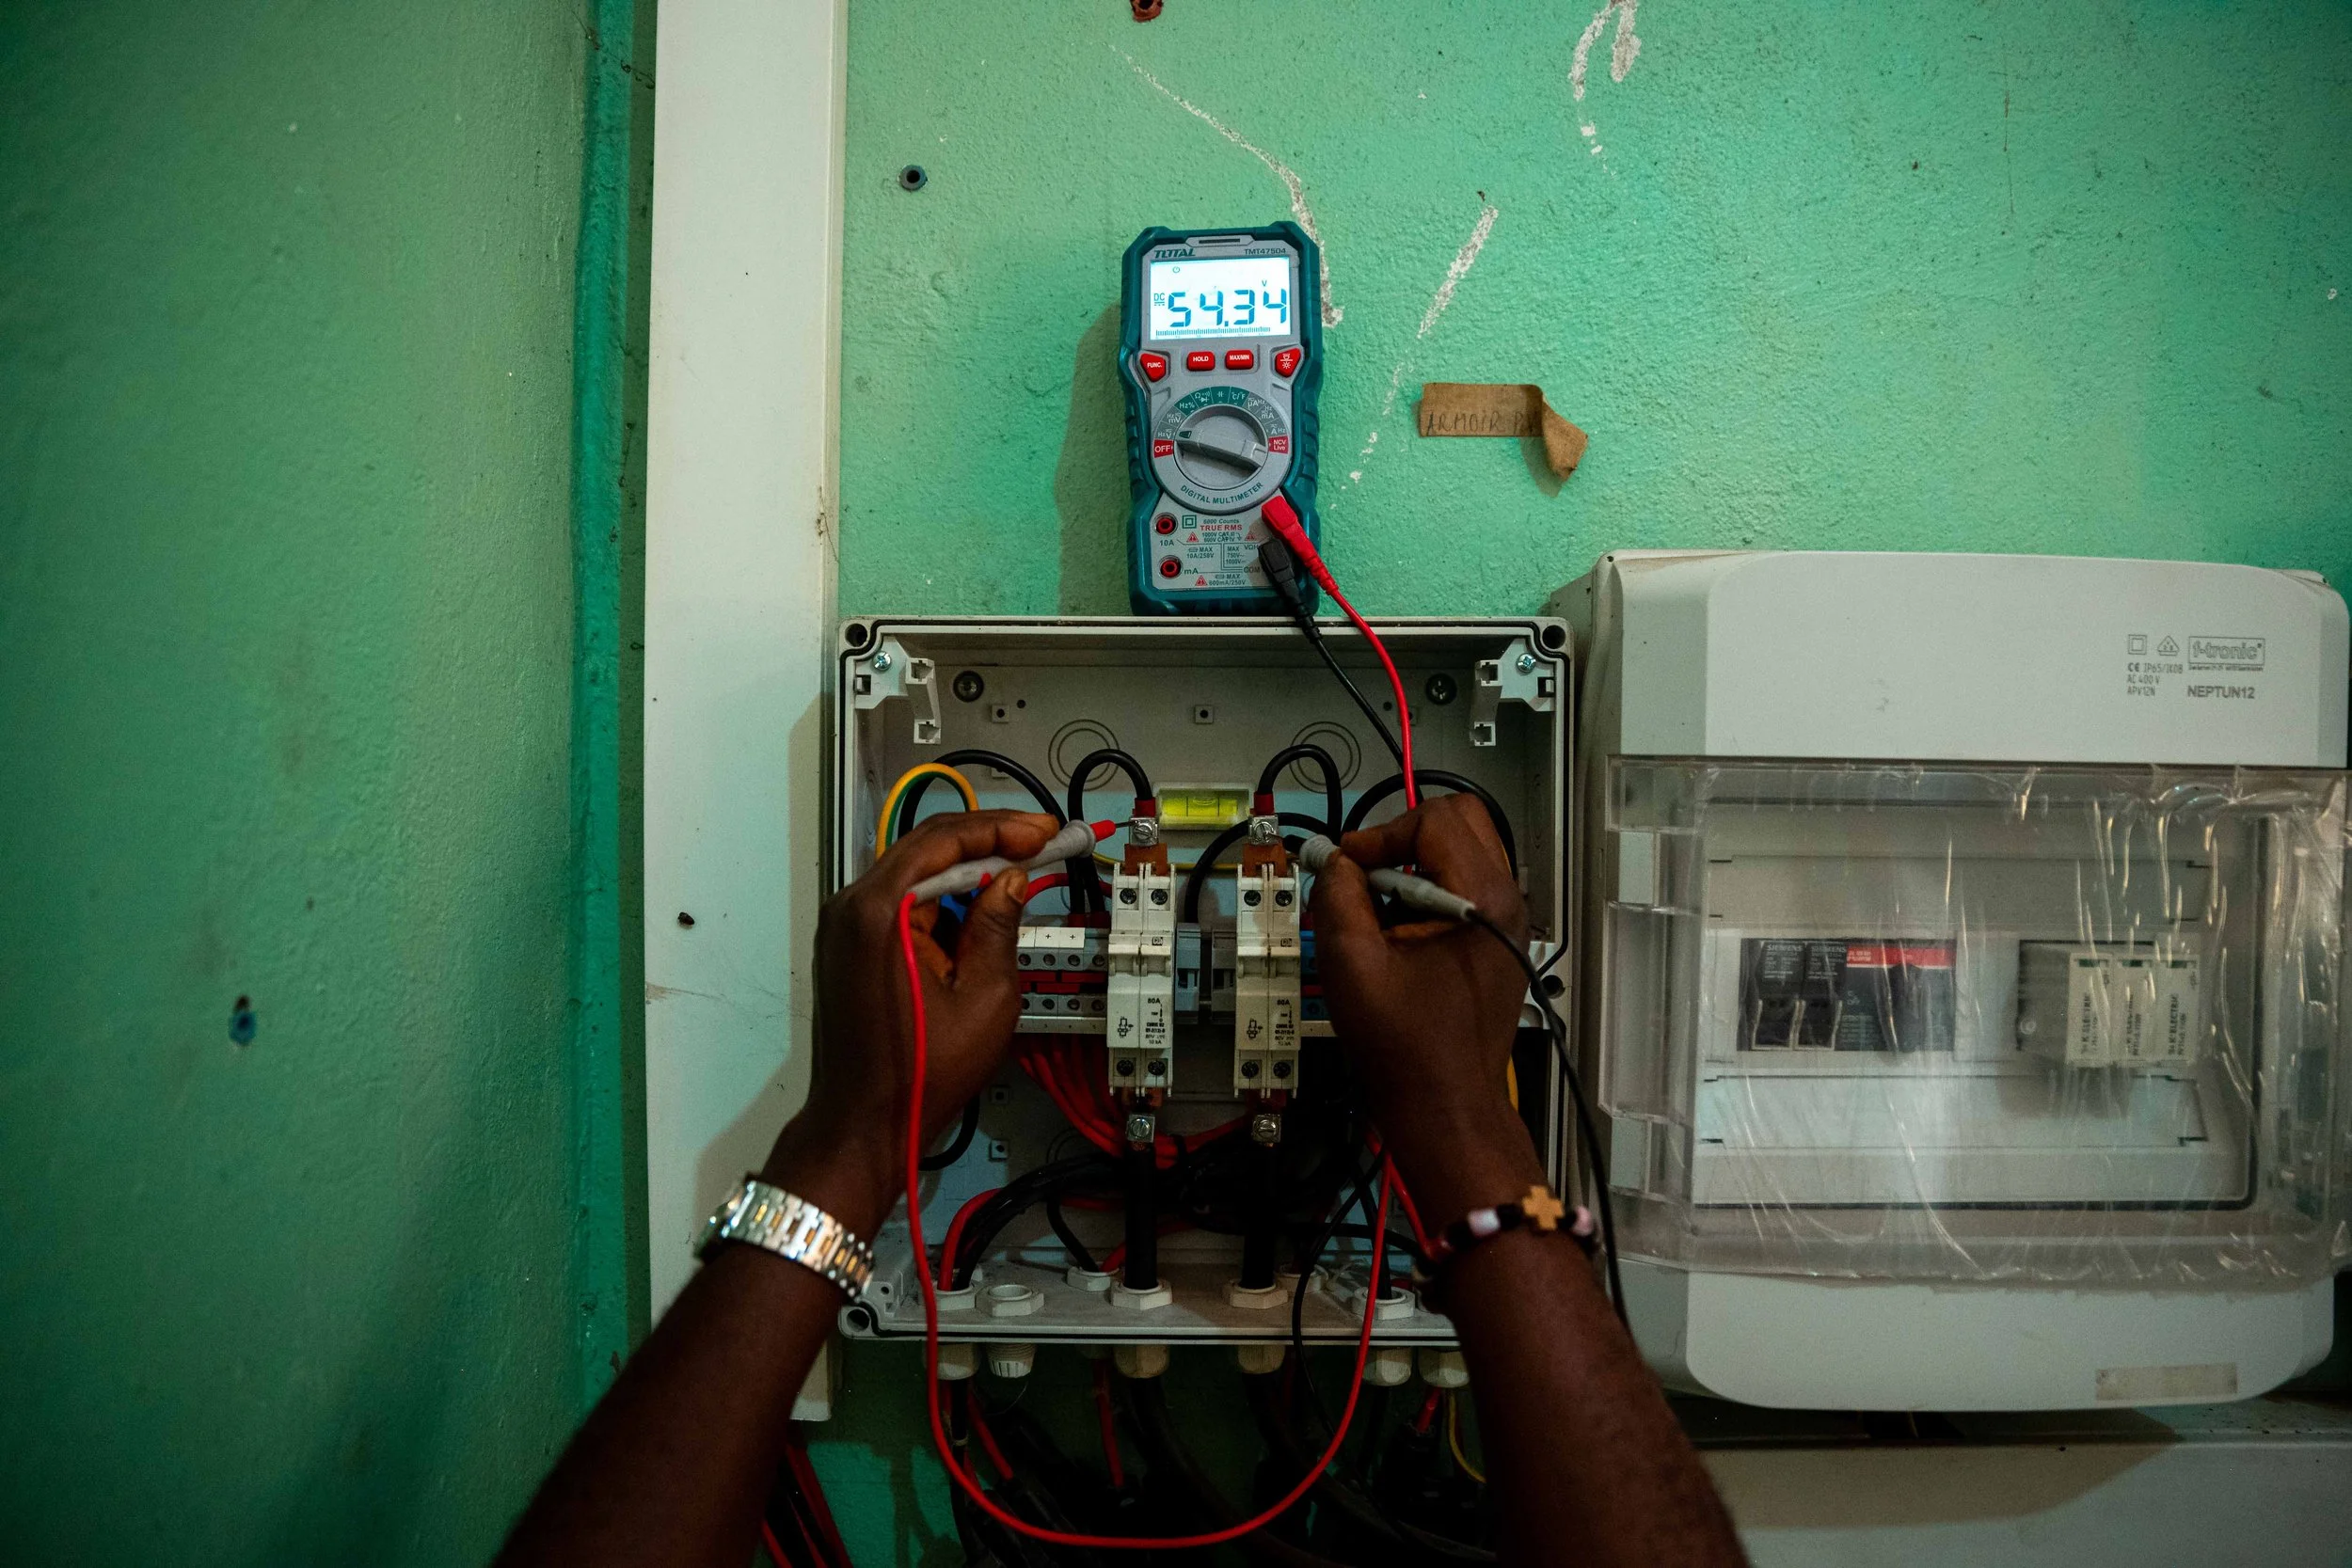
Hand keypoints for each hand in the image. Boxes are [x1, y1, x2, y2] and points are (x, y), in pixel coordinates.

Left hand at [760, 809, 1058, 1229]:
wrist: (863, 1124)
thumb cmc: (923, 1072)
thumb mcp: (984, 997)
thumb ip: (999, 926)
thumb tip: (1012, 880)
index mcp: (879, 911)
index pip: (943, 840)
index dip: (1001, 829)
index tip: (1045, 833)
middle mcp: (851, 906)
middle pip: (925, 847)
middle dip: (987, 843)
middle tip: (1040, 844)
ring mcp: (843, 926)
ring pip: (913, 873)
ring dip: (966, 871)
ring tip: (1019, 875)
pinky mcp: (847, 946)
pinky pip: (900, 903)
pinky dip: (941, 900)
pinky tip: (979, 911)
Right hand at [1308, 793, 1544, 1220]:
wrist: (1447, 1107)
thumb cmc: (1404, 1045)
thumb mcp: (1351, 963)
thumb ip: (1338, 896)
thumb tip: (1337, 860)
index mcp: (1482, 898)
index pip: (1434, 818)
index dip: (1381, 834)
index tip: (1346, 868)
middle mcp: (1507, 901)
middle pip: (1461, 820)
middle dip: (1404, 838)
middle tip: (1365, 875)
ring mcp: (1509, 923)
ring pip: (1465, 852)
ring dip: (1415, 865)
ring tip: (1379, 910)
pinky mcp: (1500, 944)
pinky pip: (1467, 887)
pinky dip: (1429, 892)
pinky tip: (1400, 933)